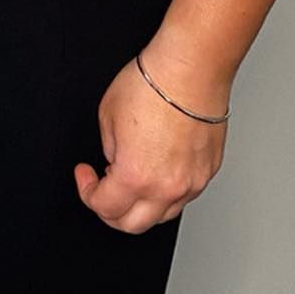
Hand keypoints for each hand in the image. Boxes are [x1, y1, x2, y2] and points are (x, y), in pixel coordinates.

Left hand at [74, 55, 227, 233]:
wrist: (190, 69)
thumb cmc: (151, 84)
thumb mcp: (107, 115)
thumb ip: (109, 149)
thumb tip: (115, 163)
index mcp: (135, 176)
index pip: (105, 207)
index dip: (87, 192)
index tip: (85, 175)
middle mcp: (167, 187)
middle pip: (133, 225)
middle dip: (111, 211)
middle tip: (103, 188)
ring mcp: (192, 182)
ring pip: (162, 214)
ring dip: (141, 204)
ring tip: (131, 176)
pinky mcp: (208, 172)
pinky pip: (185, 195)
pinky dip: (167, 191)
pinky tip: (157, 168)